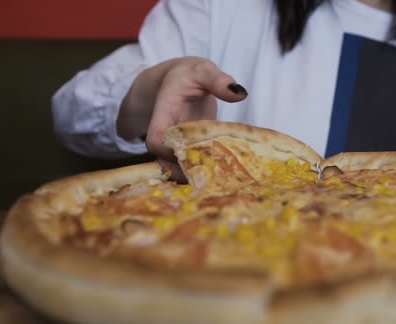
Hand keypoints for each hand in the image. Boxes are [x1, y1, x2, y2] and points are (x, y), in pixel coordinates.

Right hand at [118, 57, 247, 177]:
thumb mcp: (203, 70)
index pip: (156, 140)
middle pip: (166, 162)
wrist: (187, 79)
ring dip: (196, 176)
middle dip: (185, 172)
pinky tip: (223, 177)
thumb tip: (239, 93)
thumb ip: (218, 79)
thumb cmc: (191, 74)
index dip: (167, 151)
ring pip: (179, 168)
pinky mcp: (194, 149)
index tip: (190, 152)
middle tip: (211, 178)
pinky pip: (194, 166)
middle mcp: (169, 133)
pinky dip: (205, 173)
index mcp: (164, 113)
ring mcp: (181, 144)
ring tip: (219, 181)